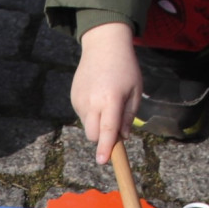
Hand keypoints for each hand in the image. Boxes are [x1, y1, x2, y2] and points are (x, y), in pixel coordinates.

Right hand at [71, 22, 141, 163]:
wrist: (103, 46)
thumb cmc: (125, 69)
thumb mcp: (135, 92)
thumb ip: (129, 117)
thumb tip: (123, 137)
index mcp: (111, 100)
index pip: (108, 130)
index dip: (106, 148)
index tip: (102, 161)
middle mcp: (92, 101)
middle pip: (93, 134)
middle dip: (103, 138)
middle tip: (115, 125)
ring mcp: (80, 99)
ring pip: (87, 126)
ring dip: (98, 125)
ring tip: (108, 103)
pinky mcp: (73, 97)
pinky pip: (82, 116)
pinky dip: (91, 115)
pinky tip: (98, 98)